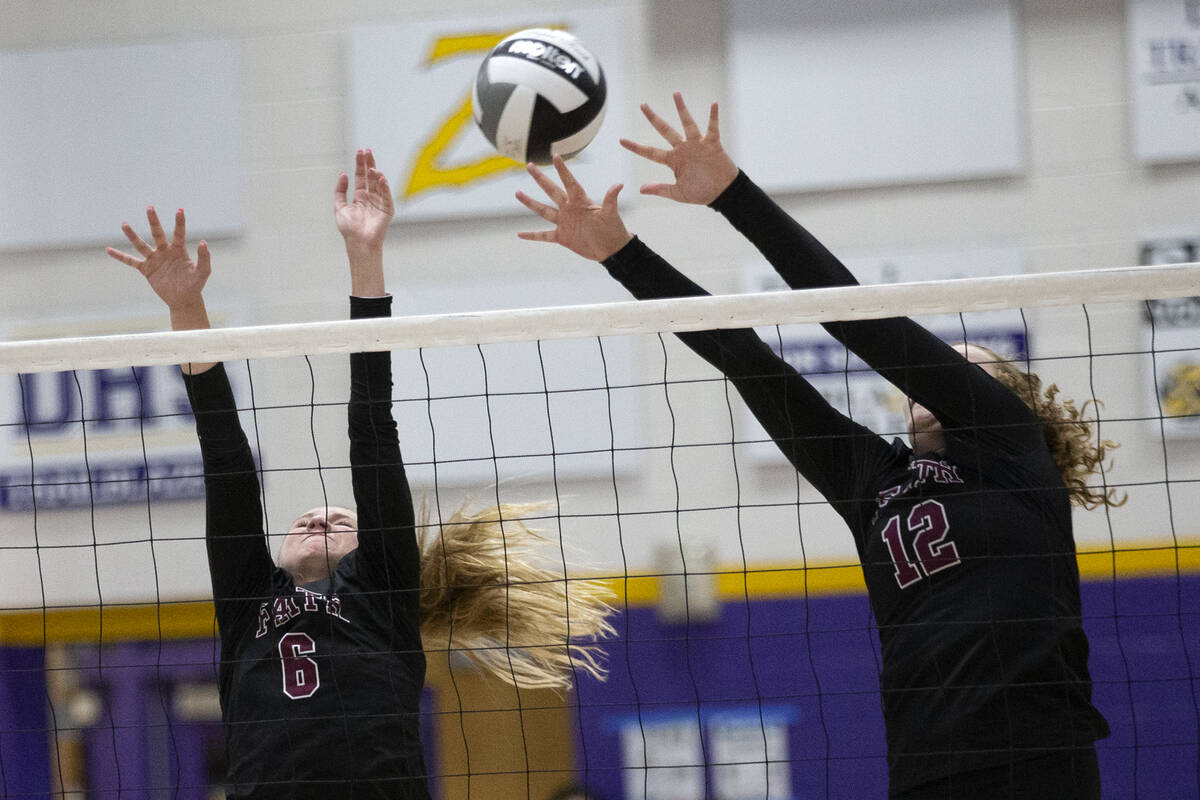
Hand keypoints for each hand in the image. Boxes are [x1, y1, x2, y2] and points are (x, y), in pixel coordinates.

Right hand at [106, 206, 210, 312]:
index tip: (180, 210)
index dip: (179, 222)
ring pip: (141, 245)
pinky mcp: (146, 270)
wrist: (184, 299)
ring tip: (124, 224)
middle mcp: (165, 251)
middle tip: (150, 207)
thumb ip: (204, 258)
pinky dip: (119, 256)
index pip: (179, 233)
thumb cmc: (195, 284)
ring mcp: (154, 259)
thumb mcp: (203, 272)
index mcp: (179, 250)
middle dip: (154, 221)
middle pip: (157, 233)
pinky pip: (130, 261)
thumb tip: (203, 242)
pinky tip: (108, 249)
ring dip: (132, 236)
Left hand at [334, 149, 393, 251]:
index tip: (360, 152)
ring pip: (378, 184)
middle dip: (369, 163)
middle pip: (370, 177)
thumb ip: (340, 190)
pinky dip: (384, 187)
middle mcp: (370, 198)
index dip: (360, 164)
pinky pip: (386, 196)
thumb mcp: (339, 206)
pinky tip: (381, 178)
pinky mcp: (387, 210)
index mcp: (360, 197)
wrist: (358, 242)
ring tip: (371, 167)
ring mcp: (379, 203)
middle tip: (367, 151)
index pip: (361, 177)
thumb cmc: (349, 228)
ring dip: (376, 175)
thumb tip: (343, 174)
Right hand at [516, 156, 631, 261]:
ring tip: (518, 192)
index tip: (555, 156)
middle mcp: (570, 209)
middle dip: (540, 179)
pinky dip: (533, 236)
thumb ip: (610, 200)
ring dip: (530, 203)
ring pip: (543, 210)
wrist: (612, 249)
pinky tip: (520, 235)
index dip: (563, 170)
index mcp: (581, 201)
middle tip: (530, 166)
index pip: (569, 183)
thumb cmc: (613, 229)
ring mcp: (564, 223)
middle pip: (552, 191)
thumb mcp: (611, 214)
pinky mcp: (562, 237)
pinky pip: (544, 235)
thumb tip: (618, 185)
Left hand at [620, 92, 738, 204]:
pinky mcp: (712, 144)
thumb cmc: (702, 193)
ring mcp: (697, 145)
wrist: (723, 193)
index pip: (650, 152)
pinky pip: (712, 128)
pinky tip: (714, 104)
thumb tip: (640, 189)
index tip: (621, 140)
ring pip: (687, 124)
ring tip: (675, 94)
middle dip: (653, 118)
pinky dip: (714, 117)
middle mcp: (682, 149)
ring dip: (682, 109)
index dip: (636, 147)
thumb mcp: (678, 193)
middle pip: (665, 130)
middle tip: (643, 105)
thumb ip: (660, 189)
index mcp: (673, 161)